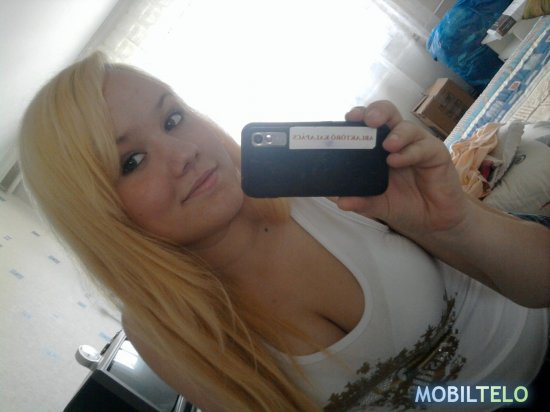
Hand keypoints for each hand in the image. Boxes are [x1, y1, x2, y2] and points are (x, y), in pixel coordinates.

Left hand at [336, 101, 469, 237]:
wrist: (432, 222)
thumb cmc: (403, 204)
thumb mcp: (378, 205)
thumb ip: (361, 202)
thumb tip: (341, 201)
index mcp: (378, 147)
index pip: (367, 123)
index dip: (358, 117)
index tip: (348, 118)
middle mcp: (397, 141)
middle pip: (387, 114)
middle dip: (376, 111)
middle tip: (368, 120)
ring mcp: (417, 145)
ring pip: (407, 127)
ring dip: (396, 134)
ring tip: (387, 146)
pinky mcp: (436, 154)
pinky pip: (424, 147)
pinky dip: (410, 152)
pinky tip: (397, 160)